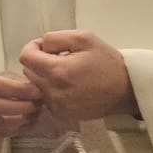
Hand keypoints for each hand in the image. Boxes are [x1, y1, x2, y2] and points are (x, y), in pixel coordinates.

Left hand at [18, 30, 137, 122]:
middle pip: (28, 71)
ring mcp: (56, 105)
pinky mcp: (61, 114)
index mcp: (57, 71)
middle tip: (60, 57)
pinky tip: (69, 85)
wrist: (127, 91)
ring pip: (36, 85)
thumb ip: (56, 38)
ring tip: (66, 71)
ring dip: (44, 76)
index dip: (33, 47)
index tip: (47, 46)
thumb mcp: (85, 38)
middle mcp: (52, 91)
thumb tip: (41, 45)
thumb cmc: (108, 63)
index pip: (25, 57)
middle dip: (39, 61)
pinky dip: (51, 90)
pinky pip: (45, 98)